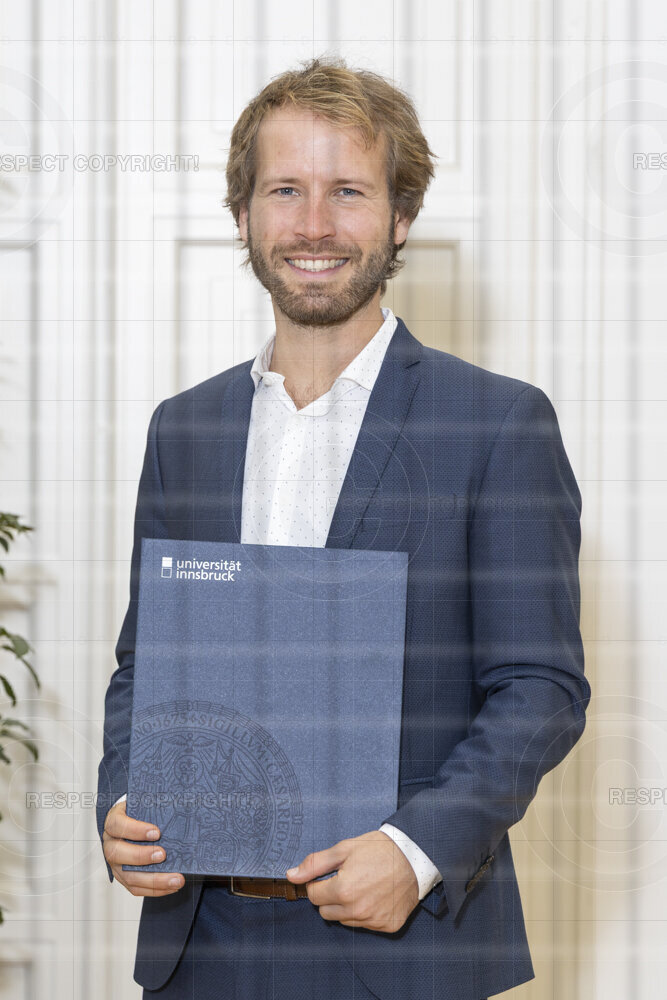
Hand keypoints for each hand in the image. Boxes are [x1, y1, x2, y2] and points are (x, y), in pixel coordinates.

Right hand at [102, 799, 184, 896]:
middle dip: (141, 856)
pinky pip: (137, 888)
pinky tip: (172, 886)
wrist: (134, 823)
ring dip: (154, 880)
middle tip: (163, 854)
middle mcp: (111, 844)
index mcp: (113, 822)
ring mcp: (116, 864)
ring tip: (176, 878)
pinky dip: (156, 890)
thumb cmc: (140, 813)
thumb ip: (154, 805)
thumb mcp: (143, 804)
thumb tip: (179, 806)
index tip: (156, 832)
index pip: (117, 825)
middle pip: (118, 853)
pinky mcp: (124, 878)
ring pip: (129, 876)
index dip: (136, 830)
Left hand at [285, 830, 418, 932]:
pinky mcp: (387, 926)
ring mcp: (373, 921)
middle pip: (325, 912)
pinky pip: (365, 925)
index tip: (329, 874)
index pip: (313, 896)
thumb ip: (315, 863)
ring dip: (347, 906)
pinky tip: (375, 896)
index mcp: (344, 890)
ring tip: (362, 885)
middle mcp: (357, 910)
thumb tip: (292, 875)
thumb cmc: (379, 849)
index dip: (319, 883)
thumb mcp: (344, 848)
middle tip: (346, 878)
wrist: (415, 857)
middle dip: (330, 896)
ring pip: (344, 920)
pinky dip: (366, 913)